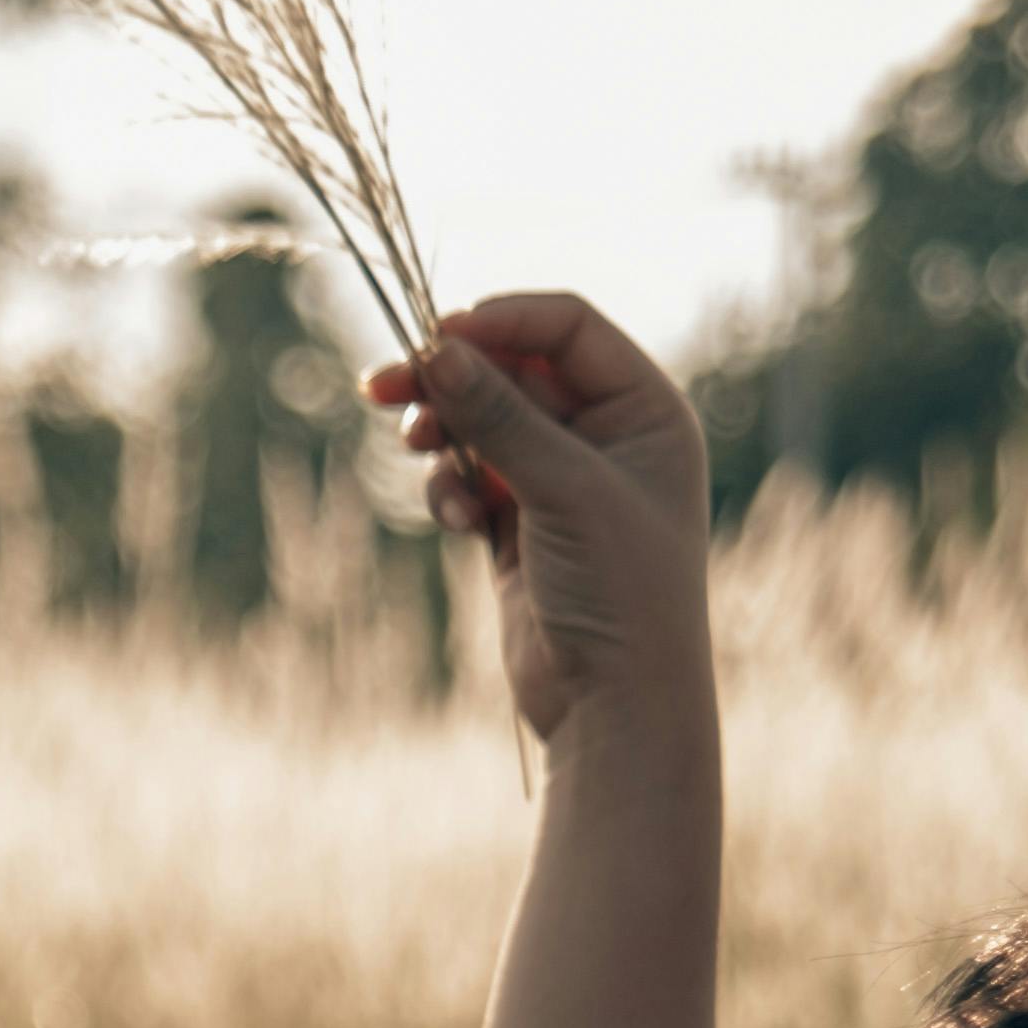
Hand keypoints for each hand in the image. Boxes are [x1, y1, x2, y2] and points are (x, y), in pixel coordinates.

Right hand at [366, 295, 711, 749]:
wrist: (616, 705)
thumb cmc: (620, 590)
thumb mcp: (564, 489)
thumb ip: (501, 417)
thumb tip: (437, 350)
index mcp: (644, 410)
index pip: (567, 327)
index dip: (502, 321)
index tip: (437, 336)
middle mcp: (608, 436)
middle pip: (514, 370)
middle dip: (453, 378)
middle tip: (382, 384)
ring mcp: (562, 480)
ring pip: (484, 423)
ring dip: (444, 430)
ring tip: (414, 448)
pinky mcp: (521, 525)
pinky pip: (471, 476)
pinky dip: (451, 488)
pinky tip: (454, 521)